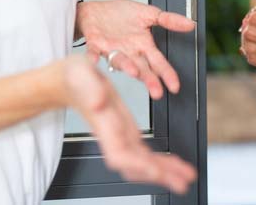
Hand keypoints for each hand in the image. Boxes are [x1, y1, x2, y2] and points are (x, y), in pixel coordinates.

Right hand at [54, 56, 195, 194]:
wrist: (68, 80)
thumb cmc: (72, 77)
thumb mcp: (79, 74)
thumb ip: (90, 88)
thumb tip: (99, 103)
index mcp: (104, 125)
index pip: (120, 155)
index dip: (139, 166)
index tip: (156, 172)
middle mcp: (113, 136)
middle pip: (137, 165)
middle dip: (161, 174)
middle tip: (184, 182)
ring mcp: (120, 136)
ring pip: (143, 161)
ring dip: (165, 170)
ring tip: (187, 176)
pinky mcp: (126, 131)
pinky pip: (145, 152)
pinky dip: (161, 160)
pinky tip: (174, 164)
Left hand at [76, 0, 195, 98]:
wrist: (95, 12)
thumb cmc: (120, 15)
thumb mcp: (148, 13)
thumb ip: (169, 20)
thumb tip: (190, 24)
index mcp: (142, 46)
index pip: (158, 62)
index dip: (167, 74)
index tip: (174, 86)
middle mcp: (128, 52)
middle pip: (141, 67)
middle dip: (149, 79)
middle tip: (157, 91)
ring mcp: (111, 49)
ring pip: (120, 61)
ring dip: (126, 66)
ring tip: (134, 71)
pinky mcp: (95, 44)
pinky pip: (93, 52)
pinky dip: (92, 57)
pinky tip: (94, 60)